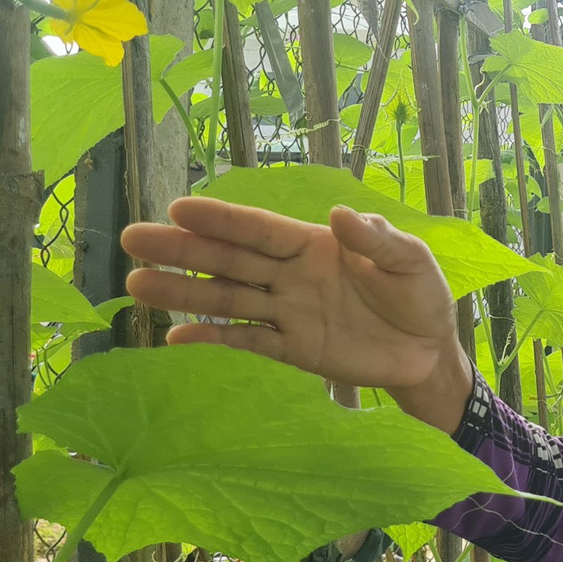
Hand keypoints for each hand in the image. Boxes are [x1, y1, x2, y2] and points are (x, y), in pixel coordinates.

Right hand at [120, 198, 471, 429]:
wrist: (430, 354)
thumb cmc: (421, 297)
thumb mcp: (410, 261)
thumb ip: (377, 240)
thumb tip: (342, 215)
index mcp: (315, 245)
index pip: (260, 230)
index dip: (222, 219)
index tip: (178, 207)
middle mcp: (291, 276)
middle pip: (229, 259)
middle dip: (182, 249)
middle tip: (132, 239)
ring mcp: (287, 313)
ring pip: (227, 299)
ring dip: (183, 292)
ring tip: (136, 286)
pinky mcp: (292, 350)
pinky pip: (245, 341)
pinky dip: (211, 340)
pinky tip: (172, 337)